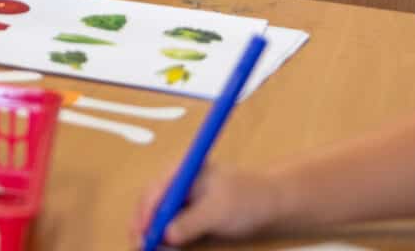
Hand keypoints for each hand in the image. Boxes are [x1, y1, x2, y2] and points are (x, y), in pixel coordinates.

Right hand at [133, 163, 284, 247]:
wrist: (273, 205)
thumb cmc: (249, 199)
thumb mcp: (218, 211)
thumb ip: (190, 222)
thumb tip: (166, 235)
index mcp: (182, 172)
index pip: (155, 191)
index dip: (146, 213)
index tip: (144, 233)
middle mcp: (177, 183)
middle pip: (149, 203)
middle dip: (143, 225)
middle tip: (141, 245)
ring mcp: (182, 198)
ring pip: (156, 216)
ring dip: (151, 233)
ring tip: (148, 248)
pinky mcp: (188, 213)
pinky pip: (168, 225)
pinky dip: (163, 237)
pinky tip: (161, 246)